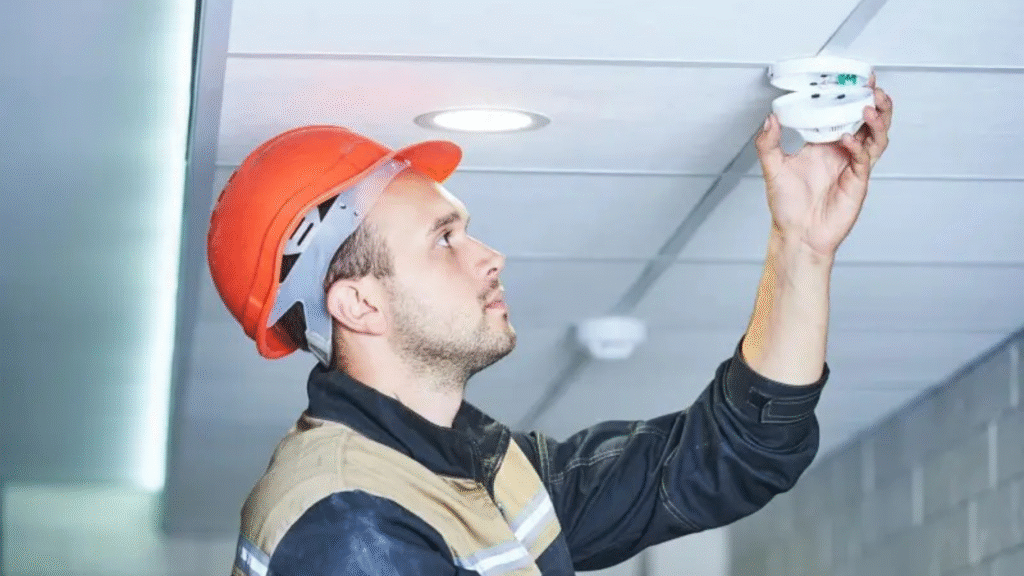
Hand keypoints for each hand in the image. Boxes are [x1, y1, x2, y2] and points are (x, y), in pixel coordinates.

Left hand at [754, 73, 893, 257]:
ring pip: (876, 137)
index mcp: (825, 144)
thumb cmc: (787, 206)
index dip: (851, 97)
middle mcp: (842, 152)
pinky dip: (858, 146)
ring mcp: (853, 166)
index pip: (843, 114)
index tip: (853, 78)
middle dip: (875, 102)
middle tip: (872, 86)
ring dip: (876, 120)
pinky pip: (864, 159)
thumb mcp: (773, 168)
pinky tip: (847, 139)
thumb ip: (768, 143)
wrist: (797, 234)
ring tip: (870, 106)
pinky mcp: (857, 182)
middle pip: (869, 121)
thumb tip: (770, 118)